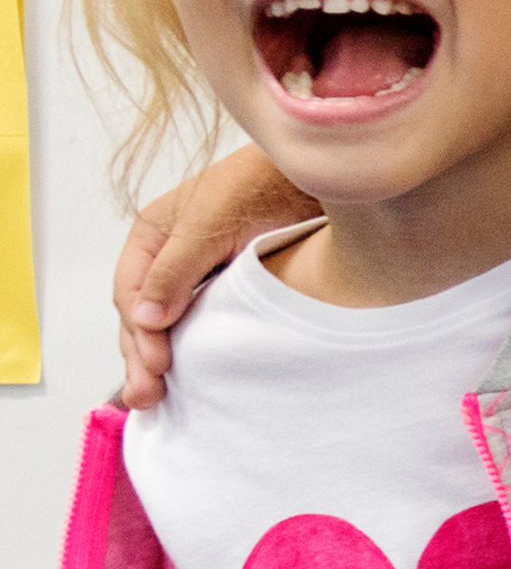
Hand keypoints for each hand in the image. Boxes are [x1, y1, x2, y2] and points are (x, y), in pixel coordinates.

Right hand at [107, 147, 318, 408]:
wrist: (320, 171)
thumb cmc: (263, 180)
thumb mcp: (211, 222)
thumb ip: (177, 269)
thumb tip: (145, 320)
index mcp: (153, 233)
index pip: (132, 292)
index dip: (139, 332)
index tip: (155, 365)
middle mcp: (172, 253)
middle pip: (145, 313)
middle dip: (141, 355)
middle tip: (146, 398)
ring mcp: (202, 268)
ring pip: (172, 320)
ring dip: (164, 356)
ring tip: (157, 398)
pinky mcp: (233, 281)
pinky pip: (205, 318)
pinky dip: (196, 344)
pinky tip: (197, 372)